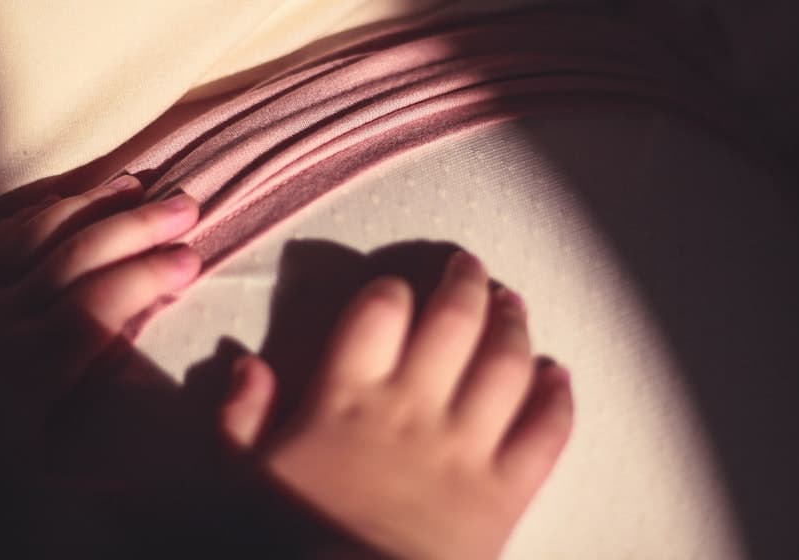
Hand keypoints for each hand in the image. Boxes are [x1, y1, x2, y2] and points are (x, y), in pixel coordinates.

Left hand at [0, 175, 201, 487]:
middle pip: (77, 256)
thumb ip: (88, 422)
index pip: (100, 305)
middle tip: (187, 205)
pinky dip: (37, 212)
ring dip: (92, 205)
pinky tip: (64, 201)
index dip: (150, 276)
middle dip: (137, 226)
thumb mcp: (33, 466)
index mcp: (30, 367)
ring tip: (135, 185)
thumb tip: (143, 393)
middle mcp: (3, 319)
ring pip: (37, 234)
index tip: (193, 258)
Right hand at [220, 251, 572, 559]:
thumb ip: (240, 419)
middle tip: (470, 266)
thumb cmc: (294, 541)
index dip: (393, 288)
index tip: (399, 288)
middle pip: (453, 320)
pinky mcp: (506, 490)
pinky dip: (558, 398)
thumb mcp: (244, 481)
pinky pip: (545, 432)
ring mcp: (466, 446)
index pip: (379, 311)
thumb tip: (247, 364)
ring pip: (506, 363)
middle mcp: (413, 406)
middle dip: (466, 282)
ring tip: (513, 304)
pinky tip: (558, 375)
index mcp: (348, 398)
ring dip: (514, 325)